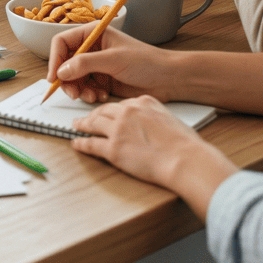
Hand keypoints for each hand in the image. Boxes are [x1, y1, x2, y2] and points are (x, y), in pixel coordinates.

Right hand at [46, 23, 174, 103]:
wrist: (169, 79)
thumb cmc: (147, 62)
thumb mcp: (114, 59)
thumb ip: (85, 63)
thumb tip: (62, 70)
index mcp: (93, 34)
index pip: (62, 42)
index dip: (55, 59)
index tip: (54, 76)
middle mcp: (91, 49)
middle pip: (65, 63)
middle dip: (67, 79)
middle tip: (73, 92)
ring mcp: (96, 65)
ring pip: (73, 78)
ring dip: (79, 89)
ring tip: (92, 96)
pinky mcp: (102, 80)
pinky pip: (85, 88)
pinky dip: (89, 94)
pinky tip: (102, 96)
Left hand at [69, 94, 208, 187]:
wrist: (186, 160)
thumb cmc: (185, 144)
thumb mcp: (170, 118)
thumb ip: (155, 116)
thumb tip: (151, 123)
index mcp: (143, 102)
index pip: (121, 104)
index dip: (112, 110)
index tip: (107, 113)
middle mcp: (127, 113)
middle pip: (104, 111)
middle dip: (93, 114)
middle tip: (86, 117)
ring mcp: (118, 130)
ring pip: (93, 123)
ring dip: (83, 124)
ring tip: (77, 125)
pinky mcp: (113, 149)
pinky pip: (91, 144)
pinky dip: (81, 143)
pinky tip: (76, 142)